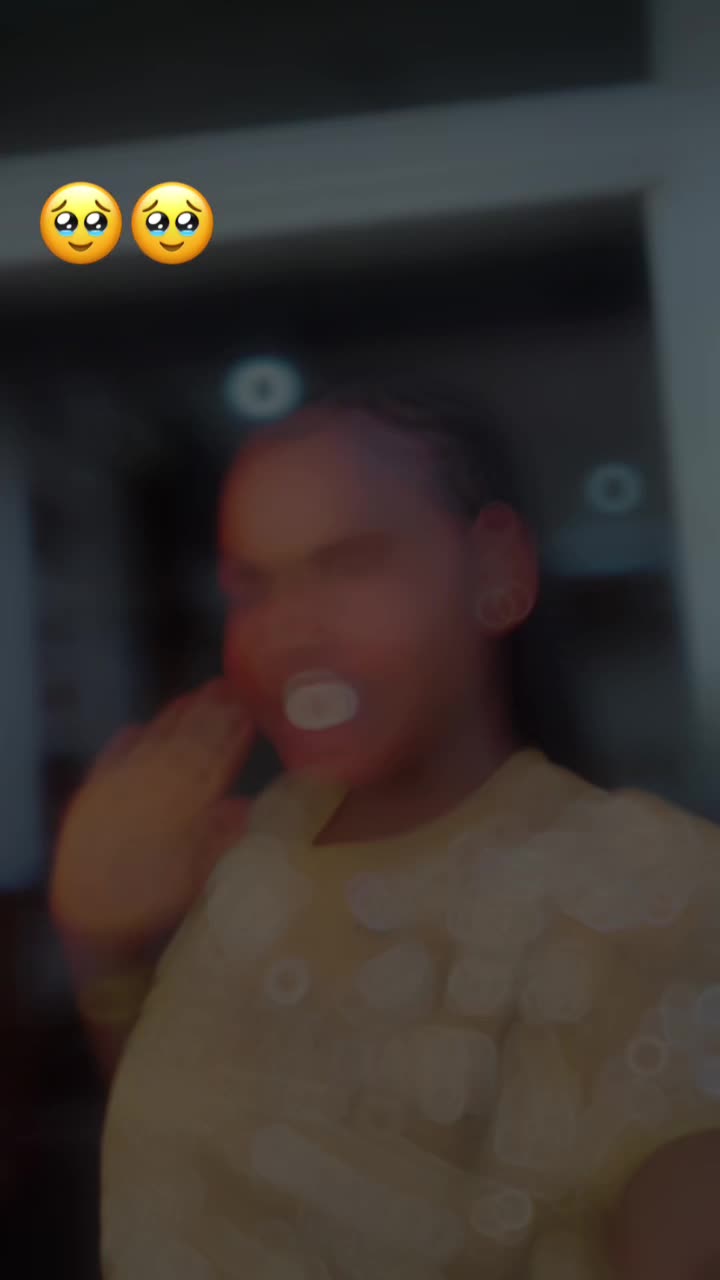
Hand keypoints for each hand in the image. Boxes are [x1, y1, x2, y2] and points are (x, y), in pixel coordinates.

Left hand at [50, 679, 253, 949]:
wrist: (91, 918)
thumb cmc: (155, 907)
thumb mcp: (203, 879)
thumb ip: (226, 839)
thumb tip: (252, 807)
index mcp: (185, 805)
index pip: (215, 759)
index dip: (233, 732)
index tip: (250, 707)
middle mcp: (152, 787)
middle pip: (186, 742)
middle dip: (209, 713)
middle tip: (229, 686)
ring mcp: (119, 786)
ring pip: (153, 742)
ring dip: (176, 717)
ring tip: (196, 696)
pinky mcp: (91, 795)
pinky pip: (112, 757)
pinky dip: (127, 740)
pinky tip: (138, 726)